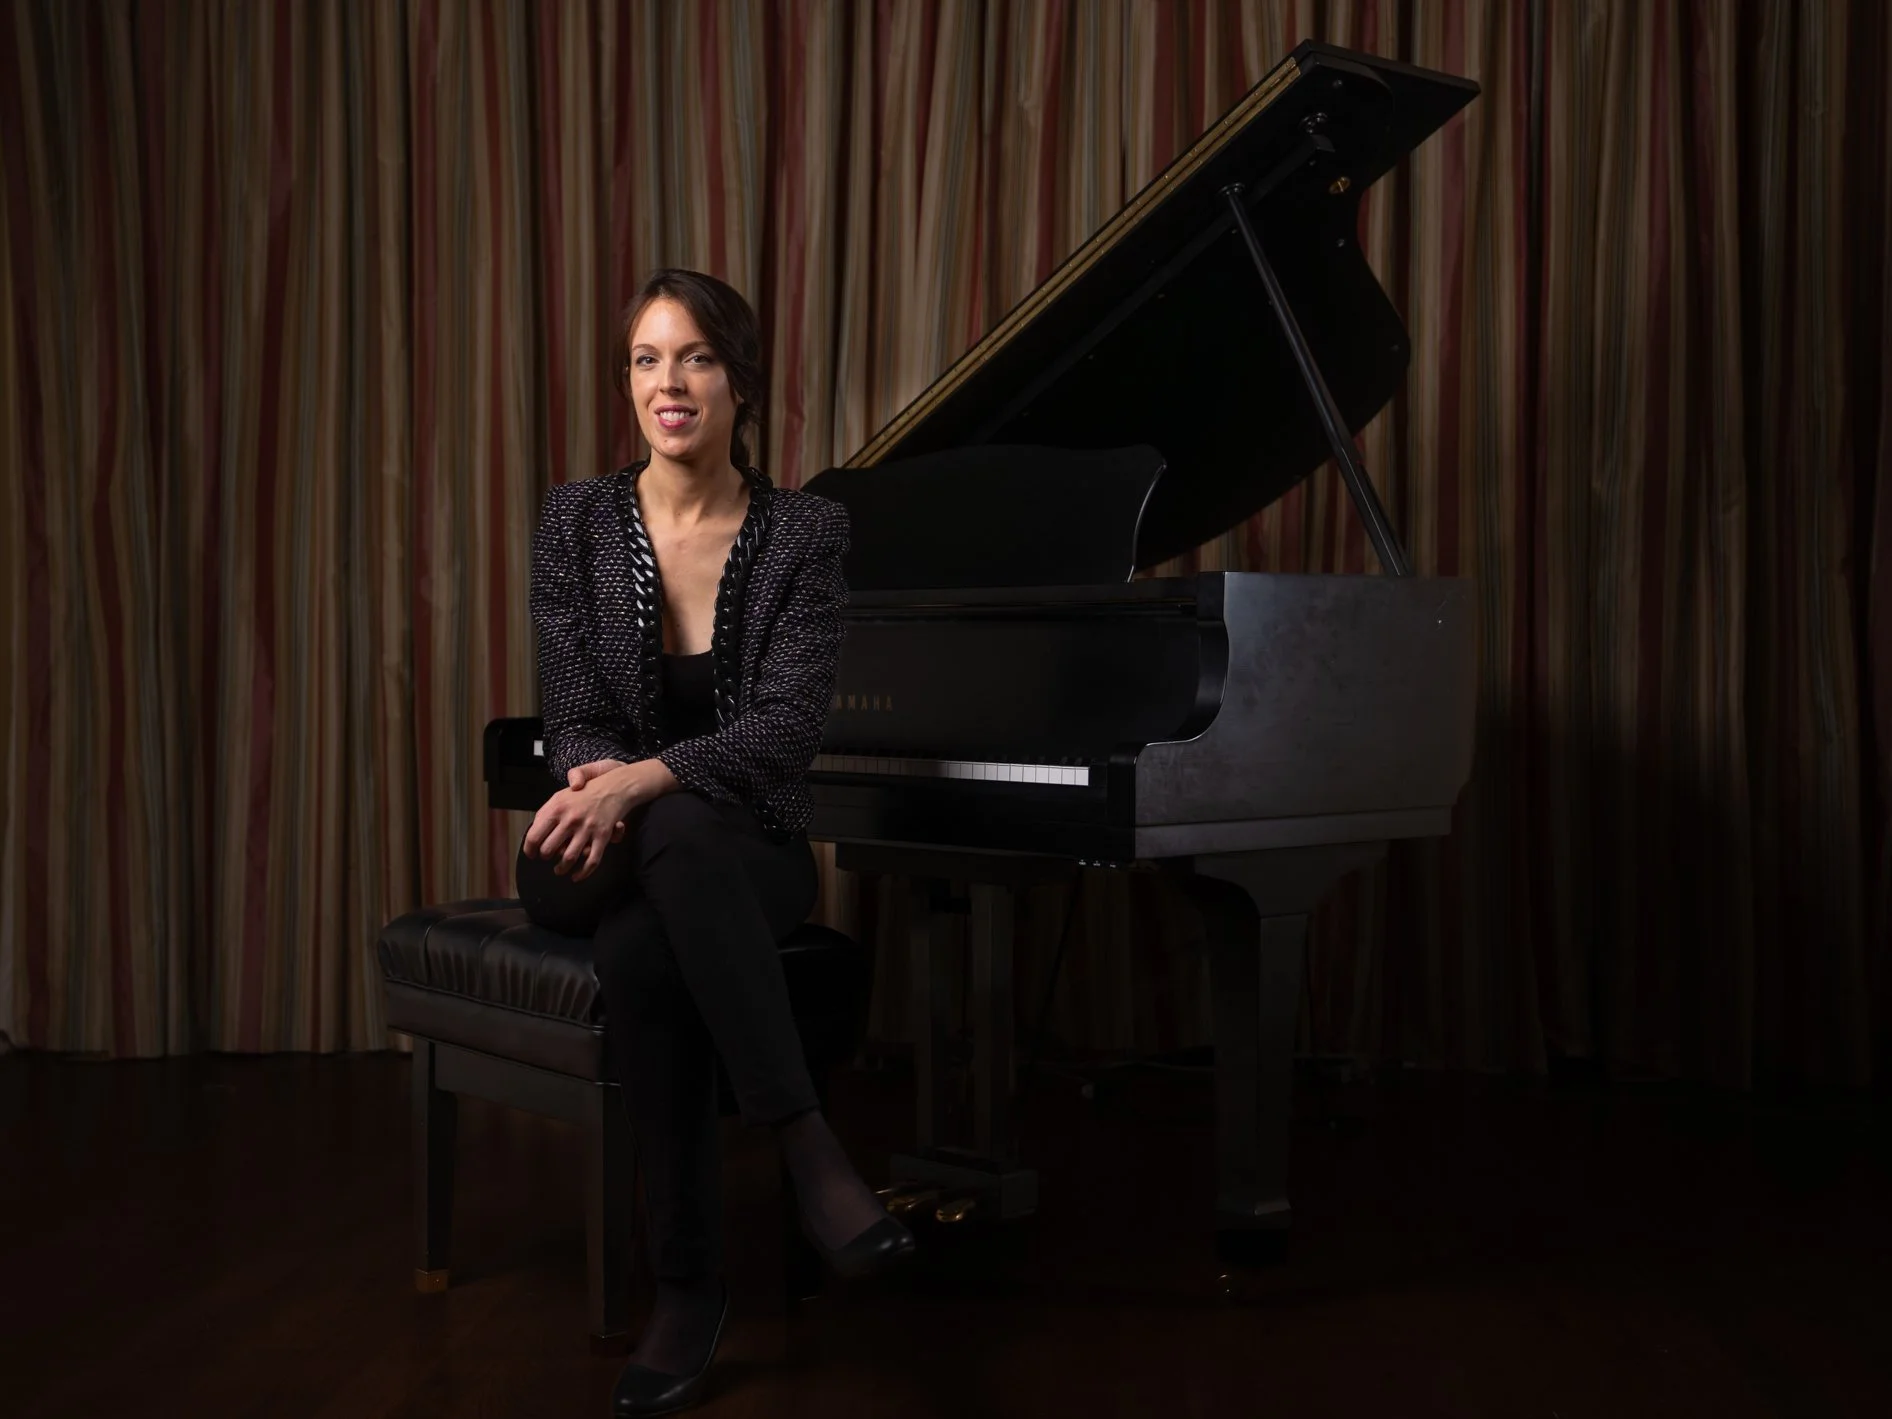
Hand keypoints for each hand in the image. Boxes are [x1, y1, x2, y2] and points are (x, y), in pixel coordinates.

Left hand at [523, 759, 676, 880]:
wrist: (615, 787)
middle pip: (549, 850)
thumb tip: (533, 833)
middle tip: (547, 858)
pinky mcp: (602, 836)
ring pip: (568, 858)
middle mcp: (570, 819)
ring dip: (561, 869)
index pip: (534, 836)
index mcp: (556, 808)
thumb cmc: (585, 792)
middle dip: (546, 858)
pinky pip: (591, 861)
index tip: (531, 854)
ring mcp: (587, 828)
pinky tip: (576, 877)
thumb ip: (545, 813)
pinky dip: (583, 873)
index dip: (530, 849)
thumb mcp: (560, 795)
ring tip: (559, 870)